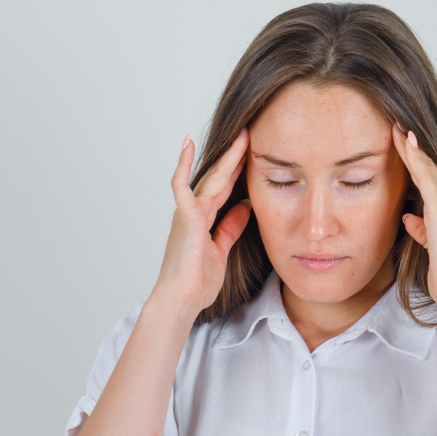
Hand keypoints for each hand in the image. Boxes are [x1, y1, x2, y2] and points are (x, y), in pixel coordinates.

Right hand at [153, 128, 253, 313]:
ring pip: (211, 178)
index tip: (255, 153)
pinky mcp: (185, 218)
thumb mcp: (221, 249)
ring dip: (227, 156)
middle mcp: (196, 211)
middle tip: (253, 134)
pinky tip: (187, 144)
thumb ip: (231, 227)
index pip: (226, 188)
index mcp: (205, 219)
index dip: (240, 170)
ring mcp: (189, 213)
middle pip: (221, 178)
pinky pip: (182, 186)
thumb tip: (245, 206)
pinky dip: (183, 165)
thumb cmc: (195, 281)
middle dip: (237, 157)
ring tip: (241, 134)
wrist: (181, 300)